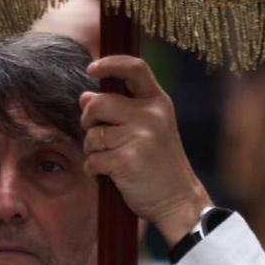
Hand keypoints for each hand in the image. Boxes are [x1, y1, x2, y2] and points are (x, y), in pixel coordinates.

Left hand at [81, 56, 213, 245]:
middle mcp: (151, 115)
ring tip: (113, 161)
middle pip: (97, 104)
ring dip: (93, 151)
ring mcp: (140, 137)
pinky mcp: (127, 160)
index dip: (110, 63)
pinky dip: (95, 170)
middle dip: (88, 121)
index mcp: (158, 102)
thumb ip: (122, 110)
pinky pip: (92, 159)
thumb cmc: (160, 164)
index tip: (91, 68)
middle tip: (98, 137)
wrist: (179, 200)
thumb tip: (85, 96)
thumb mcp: (151, 129)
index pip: (135, 68)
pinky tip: (112, 175)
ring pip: (92, 135)